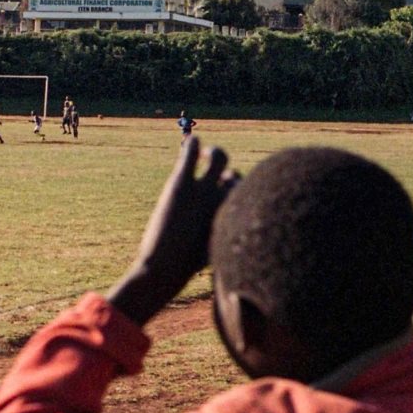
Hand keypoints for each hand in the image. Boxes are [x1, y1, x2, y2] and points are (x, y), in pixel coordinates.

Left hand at [106, 136, 239, 325]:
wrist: (164, 269)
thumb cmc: (186, 271)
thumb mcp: (209, 256)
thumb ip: (222, 241)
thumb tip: (235, 254)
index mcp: (235, 215)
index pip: (248, 193)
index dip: (240, 192)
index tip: (228, 195)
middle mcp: (225, 199)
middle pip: (236, 176)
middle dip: (228, 176)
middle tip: (215, 176)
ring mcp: (203, 189)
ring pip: (220, 157)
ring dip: (214, 153)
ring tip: (203, 154)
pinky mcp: (181, 183)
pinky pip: (191, 153)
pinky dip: (193, 144)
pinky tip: (192, 141)